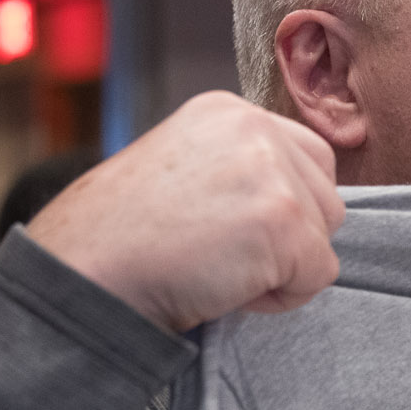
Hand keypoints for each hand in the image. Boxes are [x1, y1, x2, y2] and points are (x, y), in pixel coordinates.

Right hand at [28, 93, 344, 333]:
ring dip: (284, 266)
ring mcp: (271, 171)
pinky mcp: (282, 220)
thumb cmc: (123, 238)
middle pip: (326, 195)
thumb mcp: (183, 172)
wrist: (84, 271)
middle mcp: (254, 127)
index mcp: (228, 112)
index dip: (280, 207)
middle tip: (220, 254)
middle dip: (287, 238)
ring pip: (325, 235)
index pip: (308, 158)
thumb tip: (300, 202)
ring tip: (219, 268)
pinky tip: (225, 287)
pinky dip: (281, 297)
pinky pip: (318, 275)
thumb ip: (241, 171)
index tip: (225, 231)